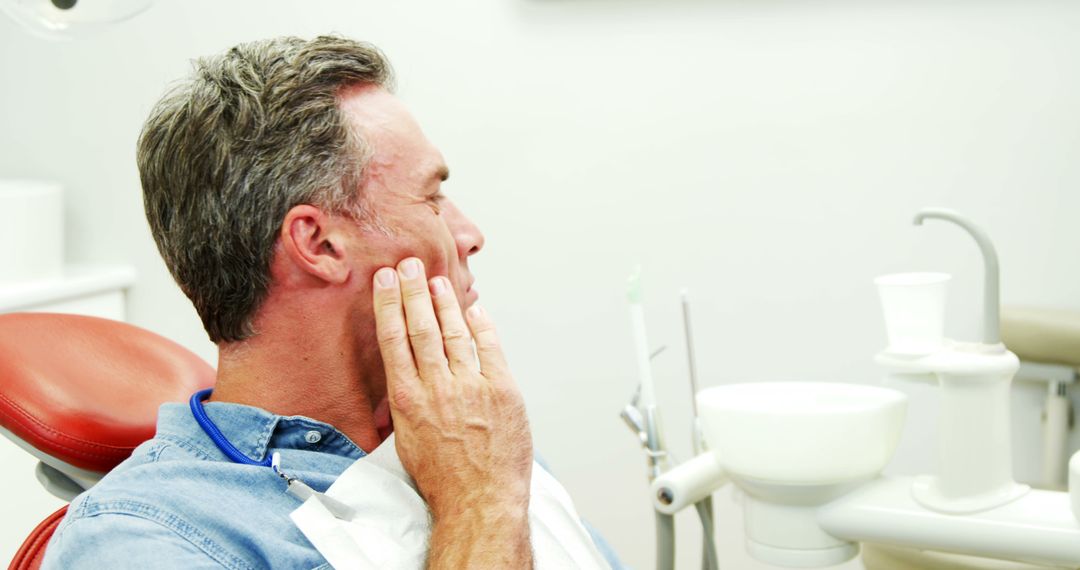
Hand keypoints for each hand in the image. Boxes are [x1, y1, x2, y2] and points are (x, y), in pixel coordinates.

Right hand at [372, 257, 532, 523]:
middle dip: (414, 292)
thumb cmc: (444, 479)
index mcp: (409, 400)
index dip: (389, 305)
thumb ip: (408, 403)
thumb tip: (407, 378)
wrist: (480, 500)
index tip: (385, 282)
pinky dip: (481, 326)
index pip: (394, 340)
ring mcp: (472, 386)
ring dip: (445, 303)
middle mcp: (438, 388)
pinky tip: (475, 309)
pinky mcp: (502, 390)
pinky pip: (490, 348)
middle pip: (422, 328)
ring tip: (438, 281)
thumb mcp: (408, 441)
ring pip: (455, 333)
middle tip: (410, 266)